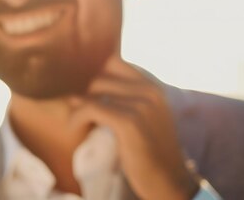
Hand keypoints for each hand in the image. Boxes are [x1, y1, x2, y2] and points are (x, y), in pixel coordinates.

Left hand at [70, 59, 198, 199]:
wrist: (169, 182)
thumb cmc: (149, 152)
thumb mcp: (140, 120)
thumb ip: (117, 103)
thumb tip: (74, 94)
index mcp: (154, 87)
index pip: (114, 62)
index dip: (96, 76)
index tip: (88, 96)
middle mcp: (150, 91)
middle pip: (100, 77)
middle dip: (86, 96)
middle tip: (84, 116)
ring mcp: (142, 105)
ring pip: (93, 92)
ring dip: (80, 109)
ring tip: (81, 124)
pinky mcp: (129, 122)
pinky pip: (90, 108)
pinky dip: (77, 118)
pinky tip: (77, 129)